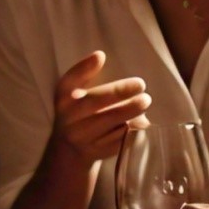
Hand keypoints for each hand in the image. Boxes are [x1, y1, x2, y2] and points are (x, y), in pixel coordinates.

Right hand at [51, 51, 150, 165]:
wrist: (69, 151)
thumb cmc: (78, 112)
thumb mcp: (73, 94)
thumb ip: (84, 74)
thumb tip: (100, 56)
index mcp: (63, 99)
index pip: (68, 81)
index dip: (83, 68)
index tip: (101, 55)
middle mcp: (69, 119)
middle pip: (95, 103)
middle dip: (120, 92)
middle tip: (141, 86)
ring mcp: (82, 138)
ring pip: (110, 123)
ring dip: (131, 112)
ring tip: (145, 102)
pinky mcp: (97, 152)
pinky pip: (118, 139)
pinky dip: (132, 129)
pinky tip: (142, 121)